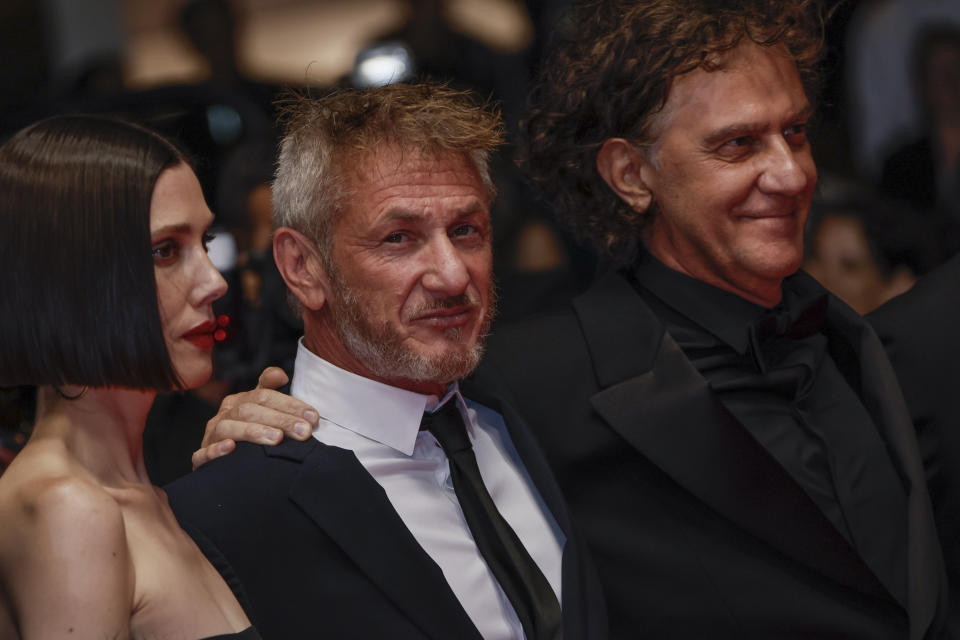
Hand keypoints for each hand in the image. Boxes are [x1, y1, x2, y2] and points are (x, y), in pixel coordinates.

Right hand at [191, 367, 318, 469]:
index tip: (313, 417)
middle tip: (304, 432)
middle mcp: (225, 415)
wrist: (225, 465)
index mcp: (240, 401)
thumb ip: (270, 389)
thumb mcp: (262, 410)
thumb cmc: (249, 432)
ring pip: (228, 428)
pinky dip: (215, 450)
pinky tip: (231, 448)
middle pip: (251, 410)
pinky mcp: (201, 458)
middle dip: (280, 420)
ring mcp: (212, 435)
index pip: (265, 395)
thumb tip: (281, 374)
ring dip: (253, 432)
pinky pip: (203, 453)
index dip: (290, 405)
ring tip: (277, 439)